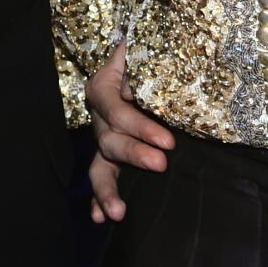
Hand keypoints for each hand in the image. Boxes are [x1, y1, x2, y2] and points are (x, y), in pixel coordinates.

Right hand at [85, 46, 172, 224]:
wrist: (143, 58)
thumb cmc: (147, 54)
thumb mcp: (143, 49)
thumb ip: (144, 54)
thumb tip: (149, 63)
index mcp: (103, 88)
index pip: (117, 110)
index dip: (140, 127)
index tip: (168, 143)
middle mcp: (99, 116)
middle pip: (109, 140)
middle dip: (134, 154)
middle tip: (160, 164)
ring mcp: (103, 138)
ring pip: (99, 166)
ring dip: (106, 190)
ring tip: (117, 212)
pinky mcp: (110, 156)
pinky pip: (102, 177)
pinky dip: (100, 198)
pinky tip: (102, 217)